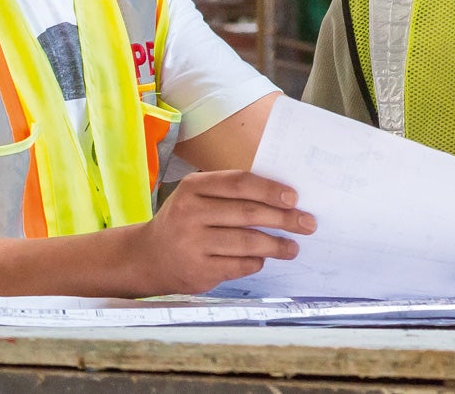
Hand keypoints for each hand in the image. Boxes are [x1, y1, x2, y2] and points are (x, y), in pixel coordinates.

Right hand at [133, 169, 314, 294]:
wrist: (147, 257)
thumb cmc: (185, 221)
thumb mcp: (198, 197)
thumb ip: (232, 193)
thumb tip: (284, 199)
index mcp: (193, 187)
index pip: (239, 183)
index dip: (270, 190)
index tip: (294, 198)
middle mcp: (190, 214)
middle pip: (248, 214)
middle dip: (284, 219)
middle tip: (307, 223)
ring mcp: (192, 244)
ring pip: (247, 243)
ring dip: (277, 245)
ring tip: (293, 247)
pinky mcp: (198, 271)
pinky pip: (239, 266)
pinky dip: (256, 262)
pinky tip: (264, 259)